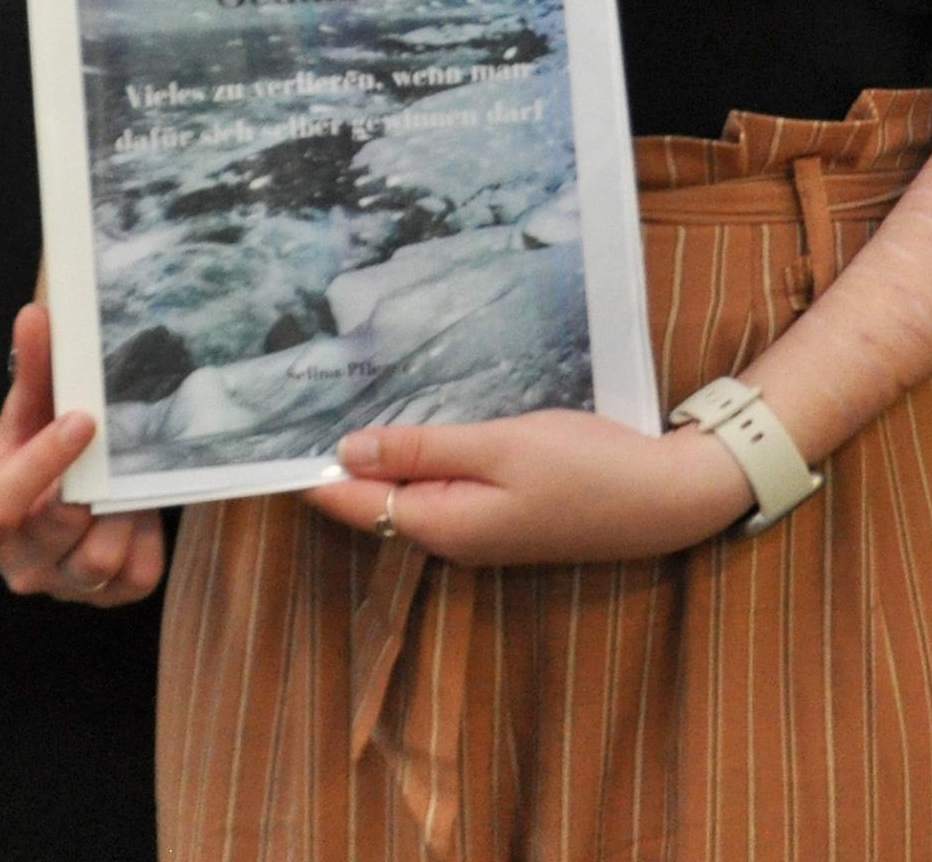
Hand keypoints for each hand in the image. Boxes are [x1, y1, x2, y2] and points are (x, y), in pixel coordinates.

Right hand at [0, 302, 165, 605]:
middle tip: (119, 444)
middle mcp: (16, 564)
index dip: (41, 465)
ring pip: (98, 563)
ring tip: (130, 475)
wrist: (60, 500)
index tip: (84, 419)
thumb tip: (36, 315)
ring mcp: (61, 586)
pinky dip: (147, 540)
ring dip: (124, 513)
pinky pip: (136, 577)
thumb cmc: (37, 455)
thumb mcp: (28, 416)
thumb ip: (31, 372)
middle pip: (56, 534)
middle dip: (92, 486)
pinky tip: (141, 507)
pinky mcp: (106, 598)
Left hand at [296, 411, 758, 566]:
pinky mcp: (500, 515)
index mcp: (441, 524)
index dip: (305, 468)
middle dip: (334, 455)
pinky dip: (416, 457)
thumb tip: (346, 450)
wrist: (668, 498)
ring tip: (335, 396)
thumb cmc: (588, 468)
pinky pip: (438, 486)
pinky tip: (410, 421)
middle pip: (370, 499)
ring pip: (404, 491)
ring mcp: (476, 529)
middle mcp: (449, 536)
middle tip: (292, 394)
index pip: (349, 500)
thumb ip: (424, 450)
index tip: (263, 429)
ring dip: (376, 453)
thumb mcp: (502, 446)